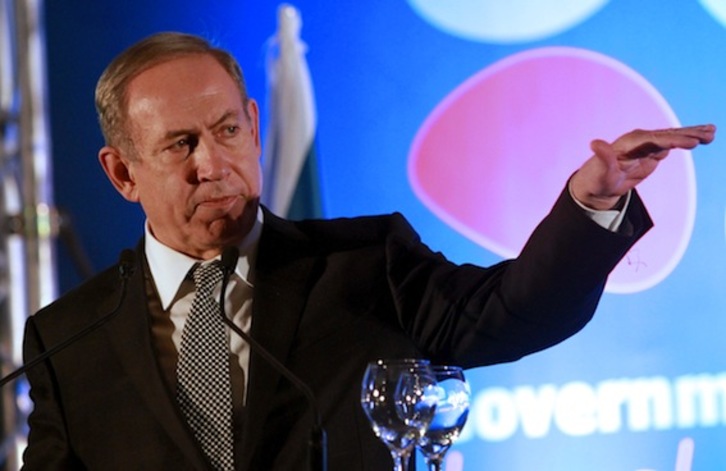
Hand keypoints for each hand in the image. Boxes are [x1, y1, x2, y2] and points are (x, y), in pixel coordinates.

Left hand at [570, 124, 715, 209]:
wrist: (598, 183)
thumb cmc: (598, 178)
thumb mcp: (600, 172)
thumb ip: (602, 157)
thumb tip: (594, 143)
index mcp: (630, 143)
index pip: (655, 139)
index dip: (673, 140)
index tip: (692, 142)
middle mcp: (640, 140)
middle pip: (667, 135)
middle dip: (688, 134)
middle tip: (709, 133)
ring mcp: (648, 145)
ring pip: (673, 137)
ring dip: (692, 134)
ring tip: (712, 132)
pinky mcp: (653, 151)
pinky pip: (673, 143)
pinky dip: (688, 140)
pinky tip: (704, 137)